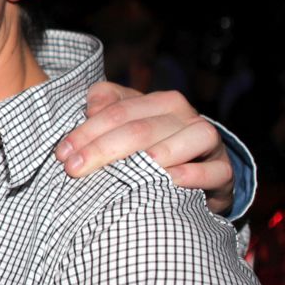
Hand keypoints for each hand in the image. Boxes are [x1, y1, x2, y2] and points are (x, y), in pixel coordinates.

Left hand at [55, 83, 233, 213]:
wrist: (198, 171)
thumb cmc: (150, 146)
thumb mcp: (124, 122)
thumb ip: (104, 107)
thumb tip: (90, 108)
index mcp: (159, 102)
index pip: (117, 111)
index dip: (86, 132)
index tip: (62, 154)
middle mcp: (186, 117)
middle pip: (141, 128)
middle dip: (103, 149)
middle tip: (73, 170)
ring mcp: (208, 143)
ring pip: (187, 140)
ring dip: (155, 156)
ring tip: (125, 174)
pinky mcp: (223, 171)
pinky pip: (214, 171)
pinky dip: (193, 175)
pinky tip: (169, 181)